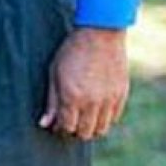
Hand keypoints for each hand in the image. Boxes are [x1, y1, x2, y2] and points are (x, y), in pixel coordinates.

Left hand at [39, 26, 128, 140]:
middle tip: (70, 119)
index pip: (67, 128)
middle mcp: (92, 102)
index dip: (61, 127)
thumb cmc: (73, 50)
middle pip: (84, 133)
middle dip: (75, 130)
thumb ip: (51, 100)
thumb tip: (44, 124)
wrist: (101, 32)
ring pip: (101, 130)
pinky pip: (113, 118)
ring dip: (91, 127)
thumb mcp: (55, 72)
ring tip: (83, 115)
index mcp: (72, 96)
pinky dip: (104, 118)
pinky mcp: (121, 95)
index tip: (58, 121)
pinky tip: (96, 106)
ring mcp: (109, 100)